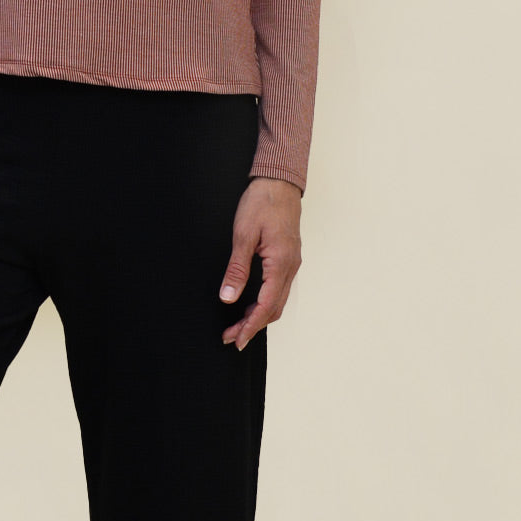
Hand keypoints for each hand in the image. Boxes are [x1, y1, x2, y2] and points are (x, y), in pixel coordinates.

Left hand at [218, 176, 301, 350]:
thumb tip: (228, 297)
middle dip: (253, 326)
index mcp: (280, 263)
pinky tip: (251, 303)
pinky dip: (265, 302)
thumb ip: (237, 268)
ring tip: (238, 324)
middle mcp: (291, 267)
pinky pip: (279, 288)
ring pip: (278, 300)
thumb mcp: (243, 234)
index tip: (236, 339)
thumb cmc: (262, 202)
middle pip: (274, 308)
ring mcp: (292, 263)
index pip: (266, 306)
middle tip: (231, 336)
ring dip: (259, 316)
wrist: (279, 181)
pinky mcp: (288, 258)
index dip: (250, 326)